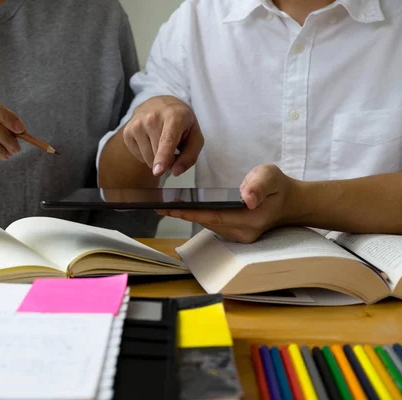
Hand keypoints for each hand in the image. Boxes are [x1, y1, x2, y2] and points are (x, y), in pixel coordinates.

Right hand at [122, 95, 203, 176]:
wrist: (160, 104)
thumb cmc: (181, 123)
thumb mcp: (195, 135)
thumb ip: (190, 156)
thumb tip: (175, 172)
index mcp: (174, 116)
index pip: (167, 140)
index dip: (163, 157)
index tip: (157, 171)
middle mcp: (152, 117)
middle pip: (158, 154)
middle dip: (168, 160)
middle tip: (173, 147)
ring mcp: (136, 124)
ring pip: (147, 158)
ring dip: (156, 158)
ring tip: (161, 142)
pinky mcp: (127, 131)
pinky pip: (138, 156)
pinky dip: (146, 155)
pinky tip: (150, 141)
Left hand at [156, 165, 300, 242]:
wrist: (291, 204)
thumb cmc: (278, 187)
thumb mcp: (271, 176)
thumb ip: (259, 184)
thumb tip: (247, 198)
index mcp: (250, 220)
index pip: (214, 216)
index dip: (191, 212)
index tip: (171, 208)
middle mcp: (242, 233)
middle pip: (207, 223)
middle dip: (183, 214)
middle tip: (159, 206)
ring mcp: (239, 237)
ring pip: (208, 225)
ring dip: (189, 216)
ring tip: (167, 206)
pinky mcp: (236, 236)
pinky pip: (213, 225)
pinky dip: (199, 217)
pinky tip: (185, 209)